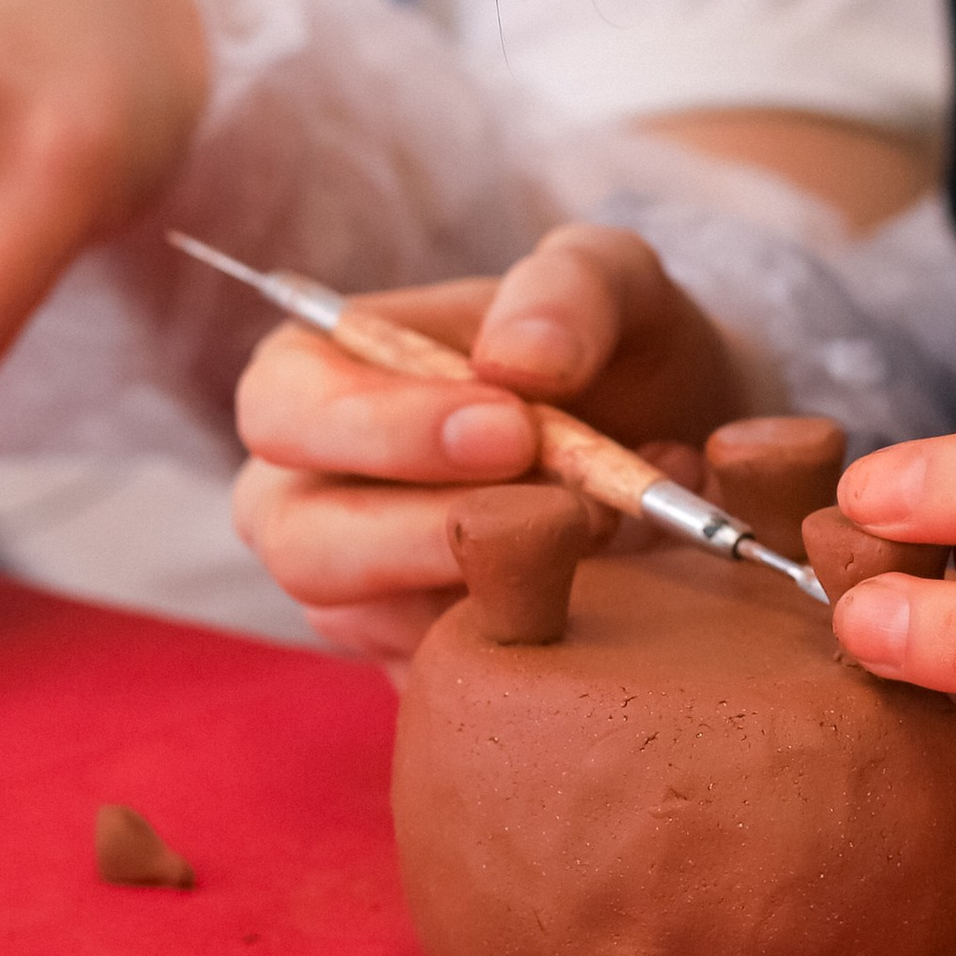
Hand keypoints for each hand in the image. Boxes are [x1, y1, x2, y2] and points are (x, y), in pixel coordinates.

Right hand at [231, 224, 748, 660]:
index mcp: (313, 375)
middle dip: (433, 532)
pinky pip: (434, 677)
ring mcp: (352, 587)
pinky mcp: (409, 659)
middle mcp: (304, 490)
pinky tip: (605, 583)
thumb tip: (518, 362)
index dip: (383, 427)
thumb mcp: (611, 277)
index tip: (511, 430)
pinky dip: (522, 634)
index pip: (284, 408)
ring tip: (609, 530)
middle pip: (302, 540)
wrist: (671, 434)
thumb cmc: (604, 343)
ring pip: (368, 621)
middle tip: (566, 506)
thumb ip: (569, 289)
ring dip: (493, 585)